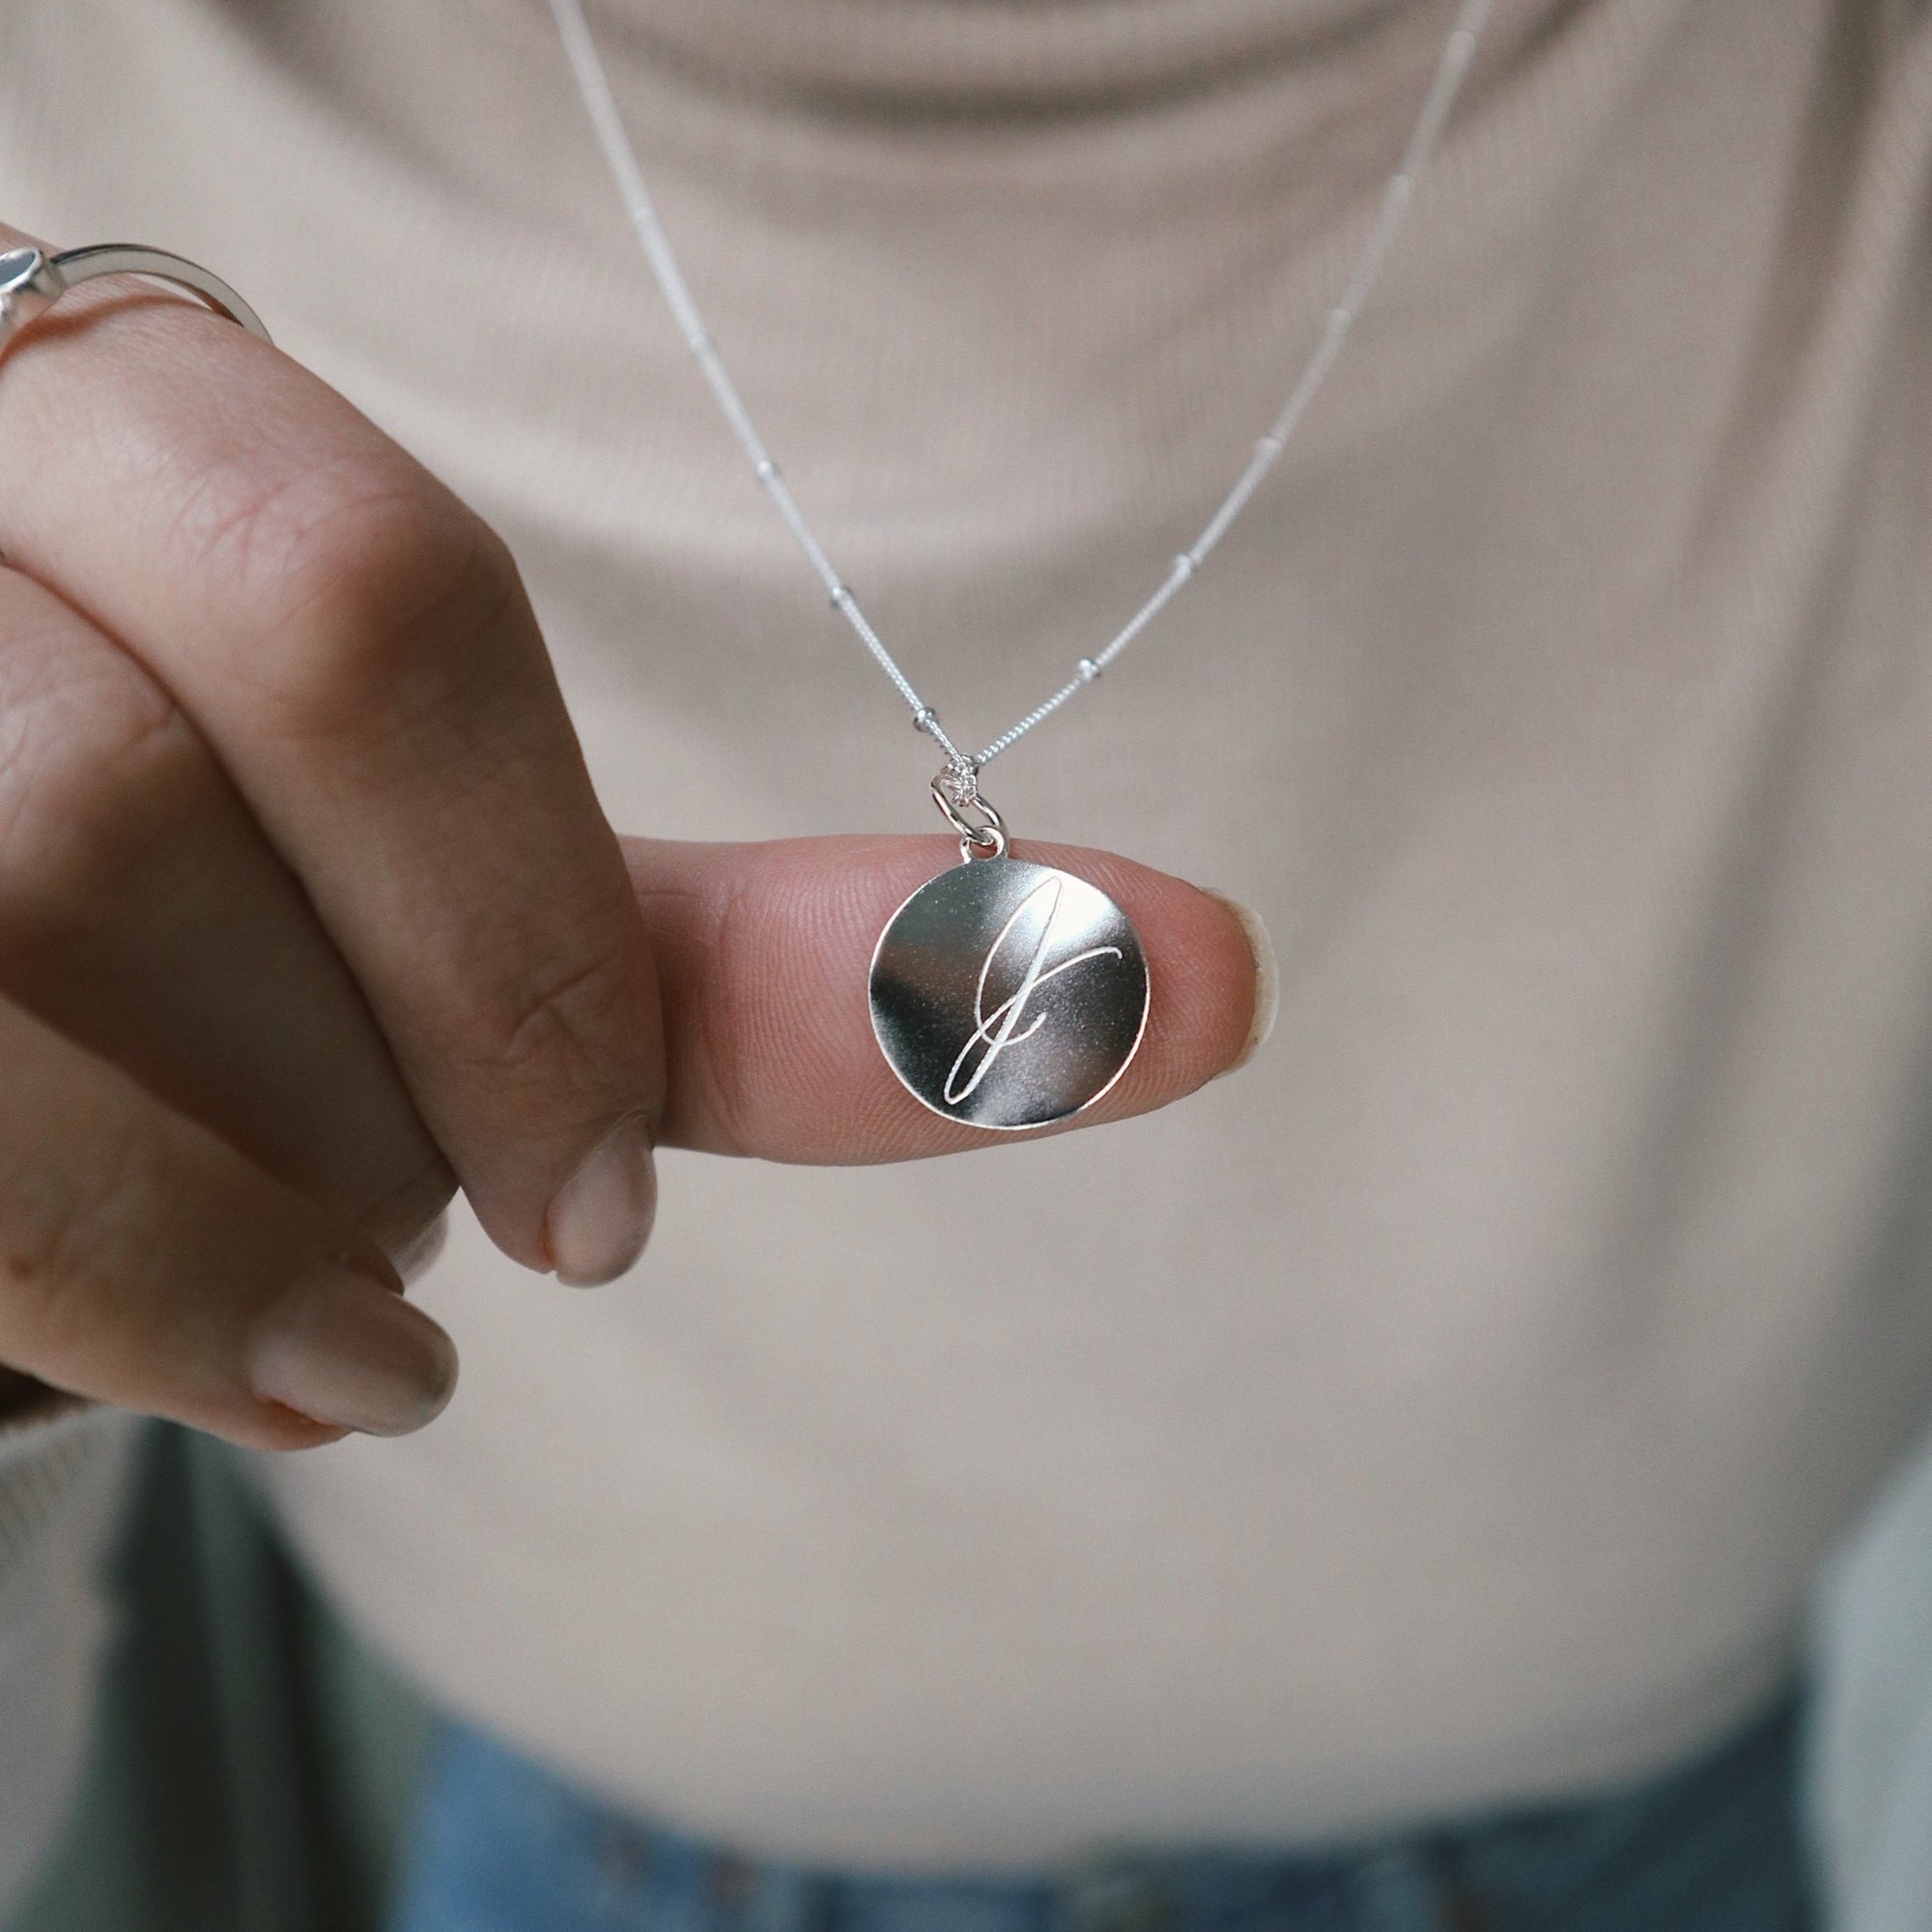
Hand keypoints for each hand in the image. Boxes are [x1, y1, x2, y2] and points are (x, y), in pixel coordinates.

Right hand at [0, 231, 1265, 1449]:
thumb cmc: (236, 937)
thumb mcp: (454, 905)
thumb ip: (731, 945)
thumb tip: (1190, 981)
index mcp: (126, 428)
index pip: (368, 594)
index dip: (519, 934)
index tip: (612, 1211)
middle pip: (151, 801)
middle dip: (371, 1077)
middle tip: (487, 1222)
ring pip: (25, 923)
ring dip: (248, 1191)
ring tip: (340, 1288)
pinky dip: (140, 1292)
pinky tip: (281, 1375)